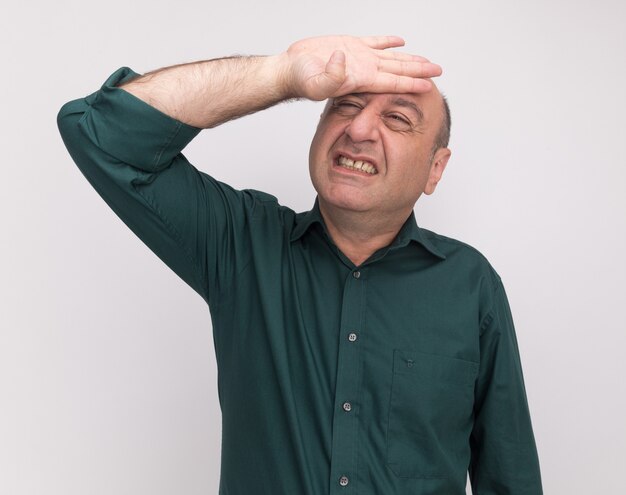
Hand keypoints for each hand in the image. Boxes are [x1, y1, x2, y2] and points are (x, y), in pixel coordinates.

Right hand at [280, 35, 441, 100]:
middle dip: (419, 71)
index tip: (430, 84)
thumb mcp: (314, 83)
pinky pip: (375, 42)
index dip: (412, 83)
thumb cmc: (300, 80)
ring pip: (391, 58)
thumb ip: (330, 75)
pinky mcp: (351, 45)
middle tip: (439, 71)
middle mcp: (364, 69)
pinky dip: (389, 42)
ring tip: (426, 61)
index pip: (393, 82)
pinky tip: (401, 42)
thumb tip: (342, 59)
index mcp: (361, 79)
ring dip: (409, 60)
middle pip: (398, 71)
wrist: (290, 70)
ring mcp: (359, 57)